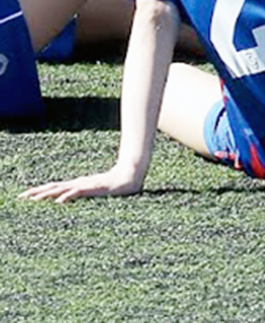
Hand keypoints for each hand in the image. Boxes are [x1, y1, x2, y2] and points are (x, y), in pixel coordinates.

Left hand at [20, 164, 144, 202]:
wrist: (131, 175)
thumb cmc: (116, 185)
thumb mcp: (97, 192)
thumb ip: (87, 194)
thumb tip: (75, 200)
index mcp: (77, 185)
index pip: (54, 188)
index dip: (39, 191)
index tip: (25, 196)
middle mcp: (78, 184)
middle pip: (53, 188)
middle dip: (37, 193)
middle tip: (21, 197)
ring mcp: (85, 185)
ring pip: (62, 189)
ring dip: (47, 194)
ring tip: (33, 199)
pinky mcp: (94, 188)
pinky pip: (78, 192)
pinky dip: (68, 196)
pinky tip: (59, 201)